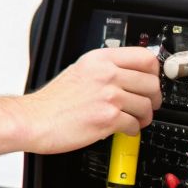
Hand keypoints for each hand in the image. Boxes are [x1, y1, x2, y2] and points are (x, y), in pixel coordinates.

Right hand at [18, 46, 162, 154]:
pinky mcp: (108, 118)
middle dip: (153, 98)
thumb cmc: (51, 102)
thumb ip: (104, 69)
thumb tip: (130, 75)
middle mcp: (106, 75)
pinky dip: (133, 129)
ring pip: (146, 106)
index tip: (152, 80)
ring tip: (135, 119)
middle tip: (147, 104)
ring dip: (144, 116)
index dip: (154, 71)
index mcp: (100, 60)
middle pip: (151, 83)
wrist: (33, 120)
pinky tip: (123, 129)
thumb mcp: (79, 71)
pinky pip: (135, 124)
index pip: (145, 57)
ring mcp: (108, 96)